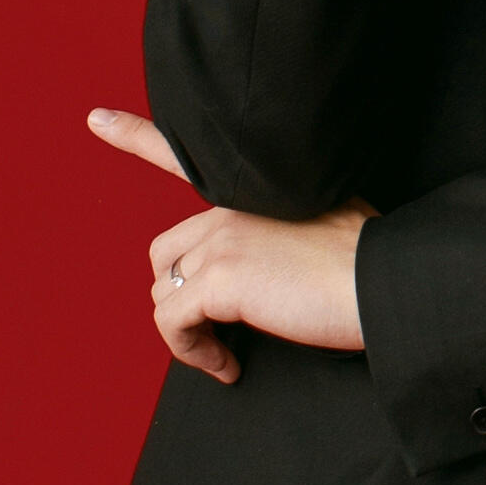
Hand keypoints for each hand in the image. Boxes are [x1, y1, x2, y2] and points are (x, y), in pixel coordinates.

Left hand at [89, 105, 371, 381]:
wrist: (389, 284)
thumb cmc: (372, 267)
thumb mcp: (329, 228)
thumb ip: (291, 235)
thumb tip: (279, 276)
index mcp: (255, 191)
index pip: (182, 156)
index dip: (135, 135)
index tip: (96, 119)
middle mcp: (229, 209)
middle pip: (167, 255)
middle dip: (182, 298)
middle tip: (217, 329)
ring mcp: (221, 241)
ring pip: (165, 293)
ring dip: (190, 332)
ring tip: (227, 353)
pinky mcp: (219, 280)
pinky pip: (172, 323)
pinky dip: (191, 353)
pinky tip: (226, 365)